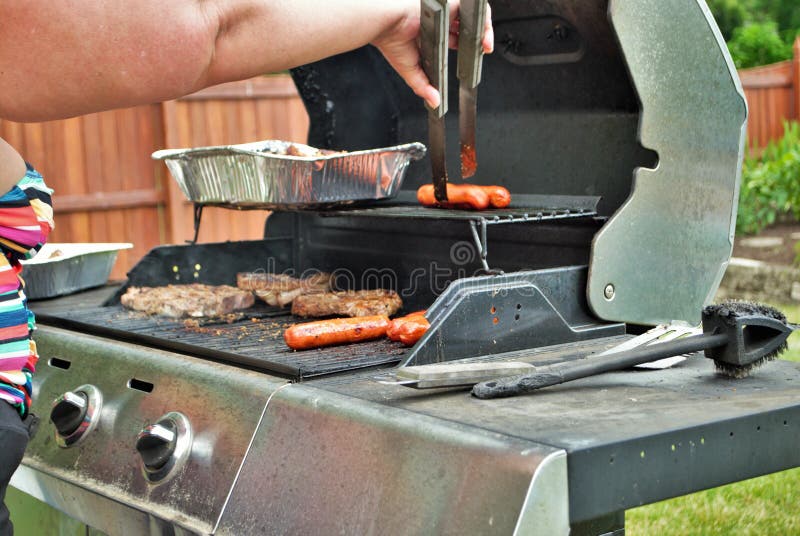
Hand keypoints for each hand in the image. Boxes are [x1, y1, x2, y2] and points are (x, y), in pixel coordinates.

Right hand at [372, 0, 493, 108]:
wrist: (386, 24)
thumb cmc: (390, 40)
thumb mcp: (411, 70)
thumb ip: (423, 86)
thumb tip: (434, 103)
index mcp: (430, 34)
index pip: (454, 38)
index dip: (465, 47)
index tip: (472, 60)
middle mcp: (439, 21)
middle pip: (465, 28)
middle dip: (477, 41)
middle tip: (482, 53)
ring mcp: (445, 11)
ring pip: (472, 18)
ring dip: (484, 31)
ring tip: (486, 46)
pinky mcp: (450, 4)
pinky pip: (474, 8)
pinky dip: (484, 20)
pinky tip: (484, 37)